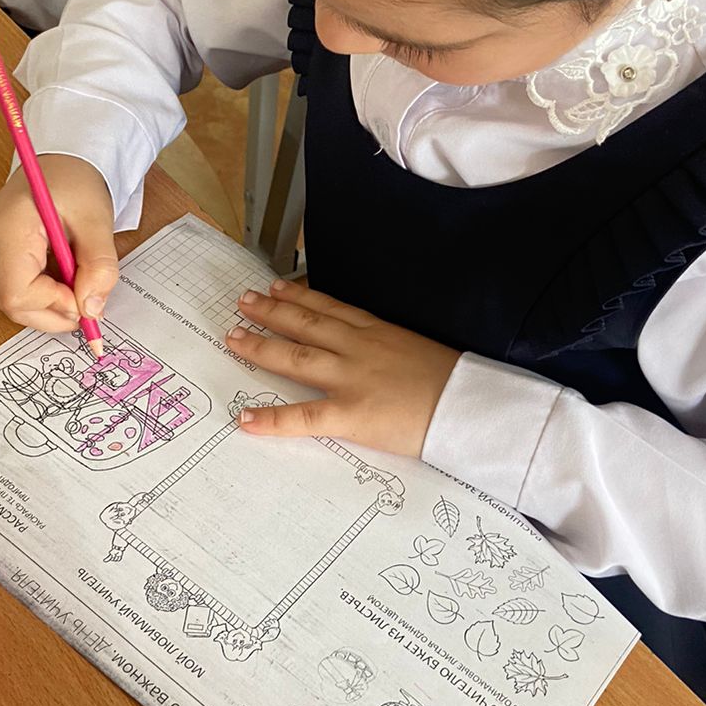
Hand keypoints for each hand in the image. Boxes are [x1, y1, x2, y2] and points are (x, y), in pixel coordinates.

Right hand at [0, 156, 118, 333]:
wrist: (58, 165)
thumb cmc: (73, 183)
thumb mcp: (97, 221)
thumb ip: (99, 267)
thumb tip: (91, 309)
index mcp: (6, 229)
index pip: (17, 293)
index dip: (53, 305)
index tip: (83, 297)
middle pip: (11, 304)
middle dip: (52, 312)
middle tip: (85, 301)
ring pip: (10, 303)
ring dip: (47, 305)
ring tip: (72, 282)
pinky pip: (10, 292)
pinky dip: (39, 296)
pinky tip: (58, 279)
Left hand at [226, 279, 458, 455]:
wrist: (472, 405)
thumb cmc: (456, 383)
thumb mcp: (423, 351)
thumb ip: (395, 350)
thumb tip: (382, 358)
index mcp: (379, 332)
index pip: (331, 307)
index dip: (300, 296)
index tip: (278, 287)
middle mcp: (359, 348)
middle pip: (305, 324)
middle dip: (270, 312)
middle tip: (243, 302)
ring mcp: (351, 378)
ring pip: (295, 356)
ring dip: (260, 346)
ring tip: (233, 338)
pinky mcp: (351, 413)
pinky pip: (303, 416)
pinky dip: (272, 418)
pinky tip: (246, 418)